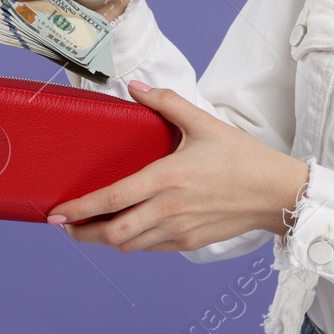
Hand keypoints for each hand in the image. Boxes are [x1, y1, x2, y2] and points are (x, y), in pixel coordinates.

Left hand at [44, 81, 311, 251]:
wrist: (277, 193)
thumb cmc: (242, 157)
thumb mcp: (204, 123)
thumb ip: (166, 102)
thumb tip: (134, 86)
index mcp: (167, 178)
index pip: (112, 199)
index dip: (80, 209)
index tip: (56, 212)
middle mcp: (169, 210)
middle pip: (113, 234)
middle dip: (83, 233)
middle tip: (66, 225)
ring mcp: (179, 231)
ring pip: (130, 245)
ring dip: (106, 240)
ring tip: (91, 228)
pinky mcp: (190, 243)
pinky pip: (151, 248)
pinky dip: (134, 241)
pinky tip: (129, 228)